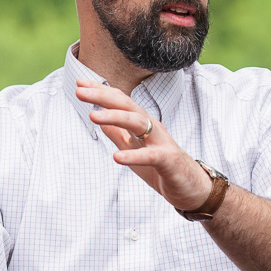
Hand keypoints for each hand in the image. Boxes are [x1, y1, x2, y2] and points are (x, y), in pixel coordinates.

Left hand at [74, 81, 213, 211]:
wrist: (190, 186)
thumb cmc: (160, 166)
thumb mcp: (132, 147)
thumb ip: (116, 132)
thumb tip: (96, 116)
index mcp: (142, 123)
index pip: (120, 101)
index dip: (100, 91)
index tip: (79, 83)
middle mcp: (152, 127)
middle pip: (127, 106)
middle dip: (103, 97)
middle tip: (80, 91)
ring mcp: (161, 142)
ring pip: (138, 123)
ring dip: (115, 118)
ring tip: (93, 116)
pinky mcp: (168, 161)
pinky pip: (150, 156)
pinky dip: (133, 156)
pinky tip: (116, 157)